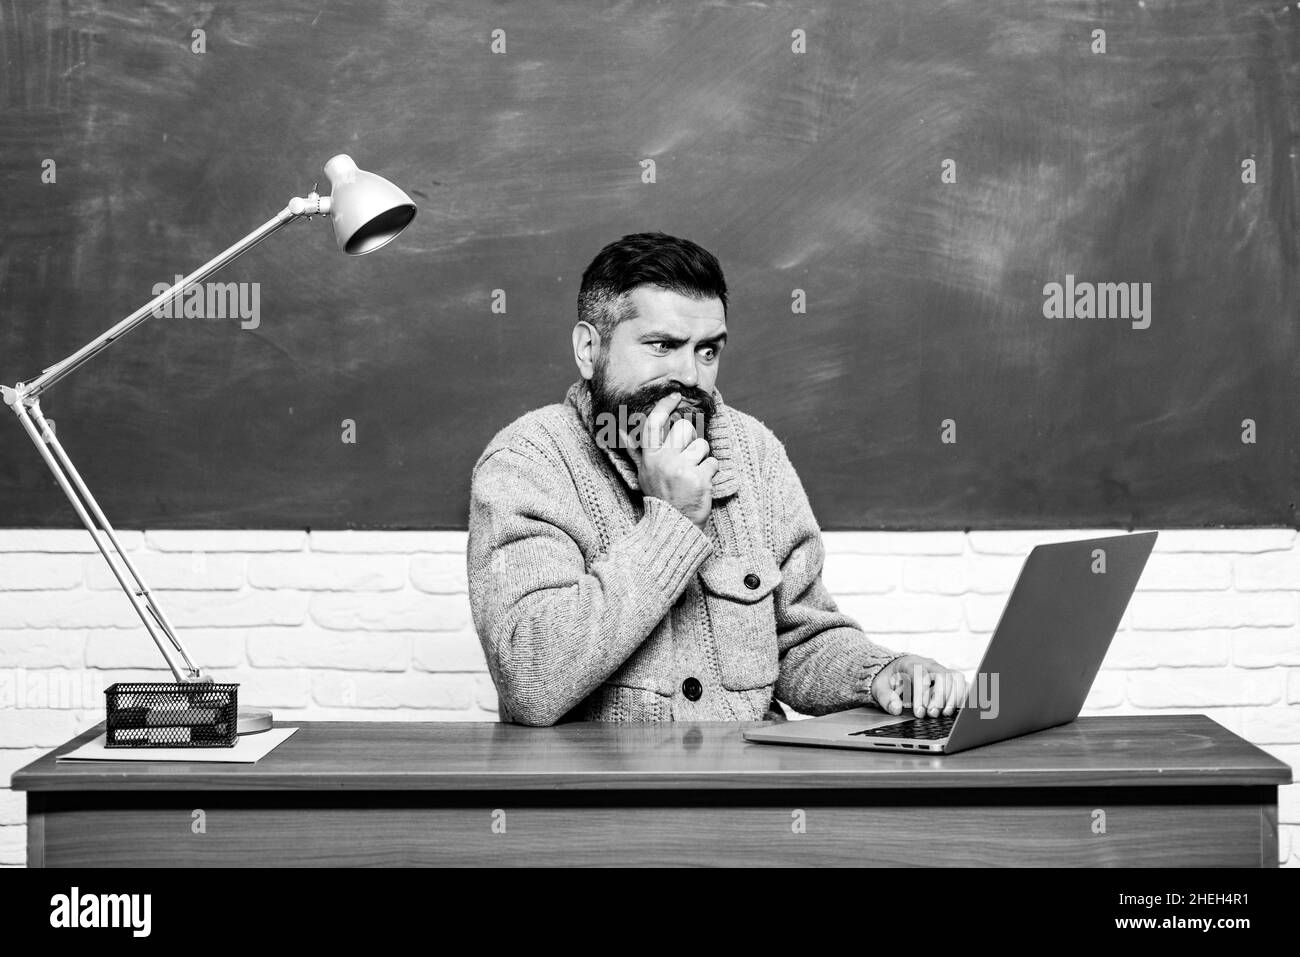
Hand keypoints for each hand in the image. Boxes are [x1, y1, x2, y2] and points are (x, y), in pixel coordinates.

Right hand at [622, 392, 717, 530]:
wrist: (674, 526)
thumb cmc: (660, 497)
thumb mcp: (643, 473)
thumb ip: (636, 451)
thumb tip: (618, 430)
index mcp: (649, 457)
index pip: (655, 422)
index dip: (665, 405)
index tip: (675, 396)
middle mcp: (663, 460)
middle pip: (684, 429)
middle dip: (690, 441)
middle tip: (686, 459)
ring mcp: (682, 469)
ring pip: (702, 445)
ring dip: (702, 459)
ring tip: (693, 474)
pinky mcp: (700, 479)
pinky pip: (713, 462)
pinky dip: (711, 473)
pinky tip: (701, 484)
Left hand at [871, 655, 966, 717]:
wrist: (895, 669)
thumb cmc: (889, 678)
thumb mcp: (879, 687)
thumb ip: (886, 698)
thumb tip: (896, 709)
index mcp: (910, 663)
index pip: (921, 675)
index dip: (922, 694)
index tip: (919, 712)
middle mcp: (929, 664)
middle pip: (943, 676)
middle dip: (939, 697)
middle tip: (931, 714)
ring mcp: (941, 670)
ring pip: (955, 679)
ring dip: (952, 698)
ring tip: (943, 713)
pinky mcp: (949, 678)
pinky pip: (962, 683)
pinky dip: (961, 696)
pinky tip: (954, 709)